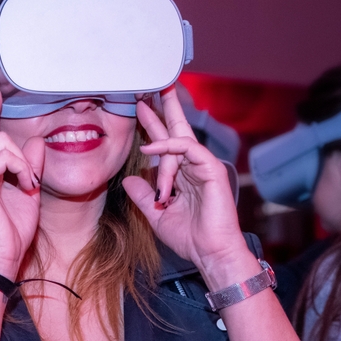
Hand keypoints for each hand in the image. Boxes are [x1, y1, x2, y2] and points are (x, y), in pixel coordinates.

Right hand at [0, 71, 43, 278]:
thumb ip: (31, 164)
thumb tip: (35, 141)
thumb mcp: (30, 188)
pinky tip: (26, 187)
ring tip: (29, 183)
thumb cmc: (13, 226)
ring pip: (0, 141)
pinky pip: (2, 156)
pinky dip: (20, 169)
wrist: (3, 253)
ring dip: (22, 160)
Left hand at [122, 87, 250, 286]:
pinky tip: (149, 148)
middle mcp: (194, 167)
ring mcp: (204, 167)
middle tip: (151, 86)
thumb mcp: (156, 214)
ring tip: (141, 107)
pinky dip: (168, 147)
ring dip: (159, 125)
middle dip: (165, 107)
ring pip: (179, 138)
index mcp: (184, 175)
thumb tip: (129, 179)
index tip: (139, 108)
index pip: (167, 144)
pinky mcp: (211, 170)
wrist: (211, 253)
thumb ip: (143, 196)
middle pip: (177, 130)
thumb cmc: (191, 238)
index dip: (153, 126)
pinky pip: (188, 149)